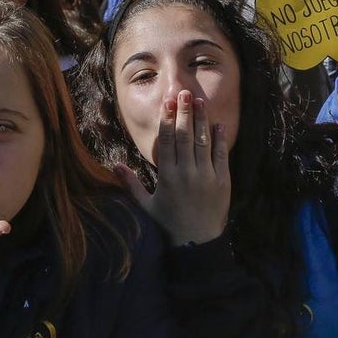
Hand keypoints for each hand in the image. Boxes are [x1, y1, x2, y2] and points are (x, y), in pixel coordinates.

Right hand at [116, 90, 230, 246]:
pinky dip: (220, 140)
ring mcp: (205, 176)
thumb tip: (114, 165)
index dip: (167, 120)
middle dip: (184, 113)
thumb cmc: (169, 225)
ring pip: (203, 142)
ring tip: (200, 101)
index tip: (168, 103)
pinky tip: (218, 125)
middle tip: (184, 93)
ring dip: (201, 120)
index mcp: (167, 176)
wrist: (196, 245)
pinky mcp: (222, 182)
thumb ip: (131, 184)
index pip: (166, 141)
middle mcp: (186, 173)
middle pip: (184, 136)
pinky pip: (221, 156)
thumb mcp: (146, 205)